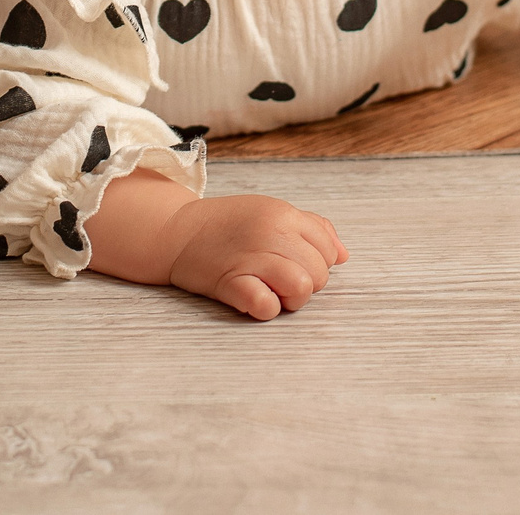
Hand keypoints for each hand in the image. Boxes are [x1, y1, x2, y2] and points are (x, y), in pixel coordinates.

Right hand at [85, 167, 345, 320]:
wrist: (175, 232)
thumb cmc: (227, 224)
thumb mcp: (270, 211)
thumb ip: (311, 227)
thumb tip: (344, 256)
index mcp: (283, 213)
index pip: (329, 249)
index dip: (318, 263)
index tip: (295, 263)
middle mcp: (271, 232)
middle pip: (319, 273)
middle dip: (306, 283)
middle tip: (279, 279)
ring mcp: (251, 257)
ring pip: (302, 288)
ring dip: (292, 298)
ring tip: (272, 292)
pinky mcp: (231, 282)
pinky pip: (267, 305)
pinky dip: (266, 308)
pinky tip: (253, 298)